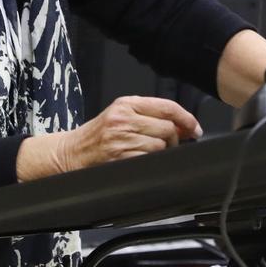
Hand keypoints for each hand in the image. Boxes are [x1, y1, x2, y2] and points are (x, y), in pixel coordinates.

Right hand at [18, 96, 201, 178]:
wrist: (70, 153)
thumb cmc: (96, 136)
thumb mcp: (120, 115)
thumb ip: (150, 116)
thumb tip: (185, 126)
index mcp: (126, 104)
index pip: (166, 106)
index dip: (186, 118)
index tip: (195, 128)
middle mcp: (124, 118)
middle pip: (168, 127)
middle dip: (174, 139)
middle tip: (169, 145)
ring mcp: (122, 138)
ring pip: (161, 145)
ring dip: (162, 152)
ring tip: (150, 153)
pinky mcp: (121, 157)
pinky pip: (150, 159)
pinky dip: (152, 162)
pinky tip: (142, 161)